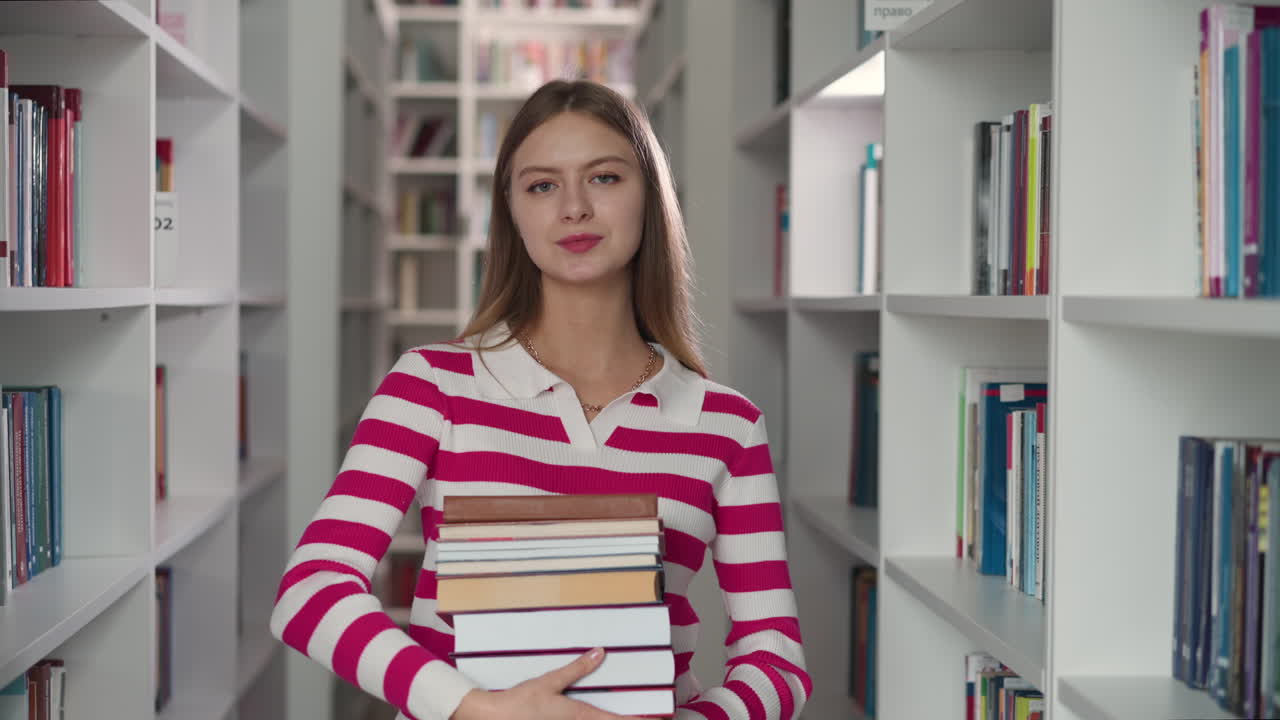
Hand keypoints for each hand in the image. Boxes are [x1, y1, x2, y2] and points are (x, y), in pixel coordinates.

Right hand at [451, 648, 632, 719]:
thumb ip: (577, 668)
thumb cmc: (520, 702)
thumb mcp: (550, 682)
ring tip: (623, 715)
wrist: (492, 718)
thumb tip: (600, 653)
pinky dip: (590, 719)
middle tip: (646, 717)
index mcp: (578, 716)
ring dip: (608, 719)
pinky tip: (590, 716)